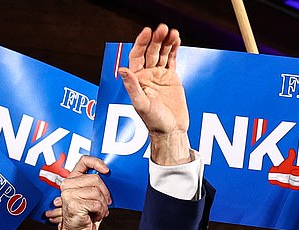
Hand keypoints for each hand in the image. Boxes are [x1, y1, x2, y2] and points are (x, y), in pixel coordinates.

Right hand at [46, 156, 110, 229]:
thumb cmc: (83, 214)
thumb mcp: (87, 196)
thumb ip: (93, 184)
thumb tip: (107, 176)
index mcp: (71, 179)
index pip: (83, 161)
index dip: (97, 162)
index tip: (106, 170)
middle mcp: (68, 185)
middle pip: (95, 179)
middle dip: (105, 193)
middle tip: (105, 203)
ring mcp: (69, 194)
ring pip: (97, 192)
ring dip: (103, 205)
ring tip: (99, 211)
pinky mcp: (74, 204)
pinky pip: (96, 204)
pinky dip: (100, 211)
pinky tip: (95, 216)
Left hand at [119, 24, 191, 165]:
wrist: (171, 131)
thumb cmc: (154, 122)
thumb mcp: (141, 104)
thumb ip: (132, 87)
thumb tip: (122, 70)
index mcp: (137, 80)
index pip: (136, 56)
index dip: (141, 43)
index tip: (147, 32)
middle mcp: (146, 76)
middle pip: (150, 52)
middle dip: (156, 40)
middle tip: (163, 29)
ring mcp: (159, 76)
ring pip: (162, 53)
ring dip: (166, 42)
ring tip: (172, 32)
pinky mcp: (171, 78)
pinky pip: (172, 59)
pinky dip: (174, 49)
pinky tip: (176, 39)